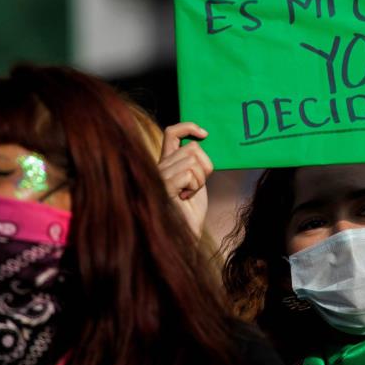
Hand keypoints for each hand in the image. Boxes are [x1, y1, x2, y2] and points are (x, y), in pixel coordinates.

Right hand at [158, 123, 212, 237]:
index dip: (189, 127)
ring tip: (189, 194)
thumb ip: (196, 163)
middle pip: (192, 148)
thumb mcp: (196, 181)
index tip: (205, 134)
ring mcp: (158, 176)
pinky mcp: (162, 186)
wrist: (183, 237)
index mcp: (166, 163)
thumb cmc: (190, 212)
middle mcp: (159, 166)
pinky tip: (186, 198)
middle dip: (205, 167)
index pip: (172, 132)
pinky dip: (195, 186)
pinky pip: (188, 173)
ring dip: (200, 180)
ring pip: (192, 161)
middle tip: (196, 186)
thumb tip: (206, 142)